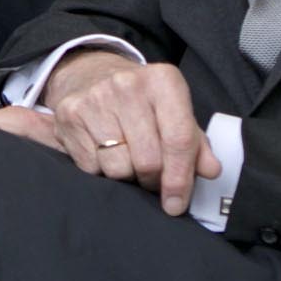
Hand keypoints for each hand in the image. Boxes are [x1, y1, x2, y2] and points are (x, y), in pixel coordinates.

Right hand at [0, 50, 217, 216]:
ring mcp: (95, 98)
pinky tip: (105, 153)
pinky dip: (101, 170)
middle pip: (148, 160)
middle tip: (152, 177)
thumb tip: (211, 170)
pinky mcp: (69, 114)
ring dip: (126, 176)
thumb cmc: (145, 105)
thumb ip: (197, 145)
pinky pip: (90, 167)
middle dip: (152, 180)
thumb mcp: (176, 115)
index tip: (176, 203)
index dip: (180, 179)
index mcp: (164, 81)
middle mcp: (128, 84)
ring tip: (128, 161)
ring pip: (118, 167)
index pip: (178, 139)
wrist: (94, 77)